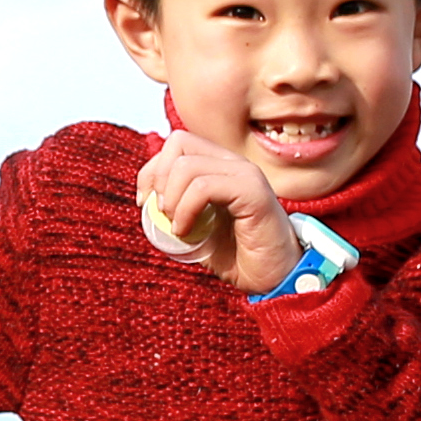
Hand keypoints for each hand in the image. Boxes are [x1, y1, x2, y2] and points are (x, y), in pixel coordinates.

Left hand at [136, 132, 297, 294]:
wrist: (274, 277)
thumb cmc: (237, 254)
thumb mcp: (195, 228)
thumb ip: (176, 208)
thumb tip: (147, 200)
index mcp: (220, 166)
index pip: (176, 144)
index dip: (151, 171)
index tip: (146, 203)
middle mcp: (233, 163)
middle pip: (178, 143)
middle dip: (158, 178)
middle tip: (163, 213)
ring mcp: (245, 174)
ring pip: (187, 166)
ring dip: (171, 200)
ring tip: (178, 227)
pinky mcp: (253, 191)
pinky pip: (204, 187)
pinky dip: (185, 211)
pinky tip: (186, 232)